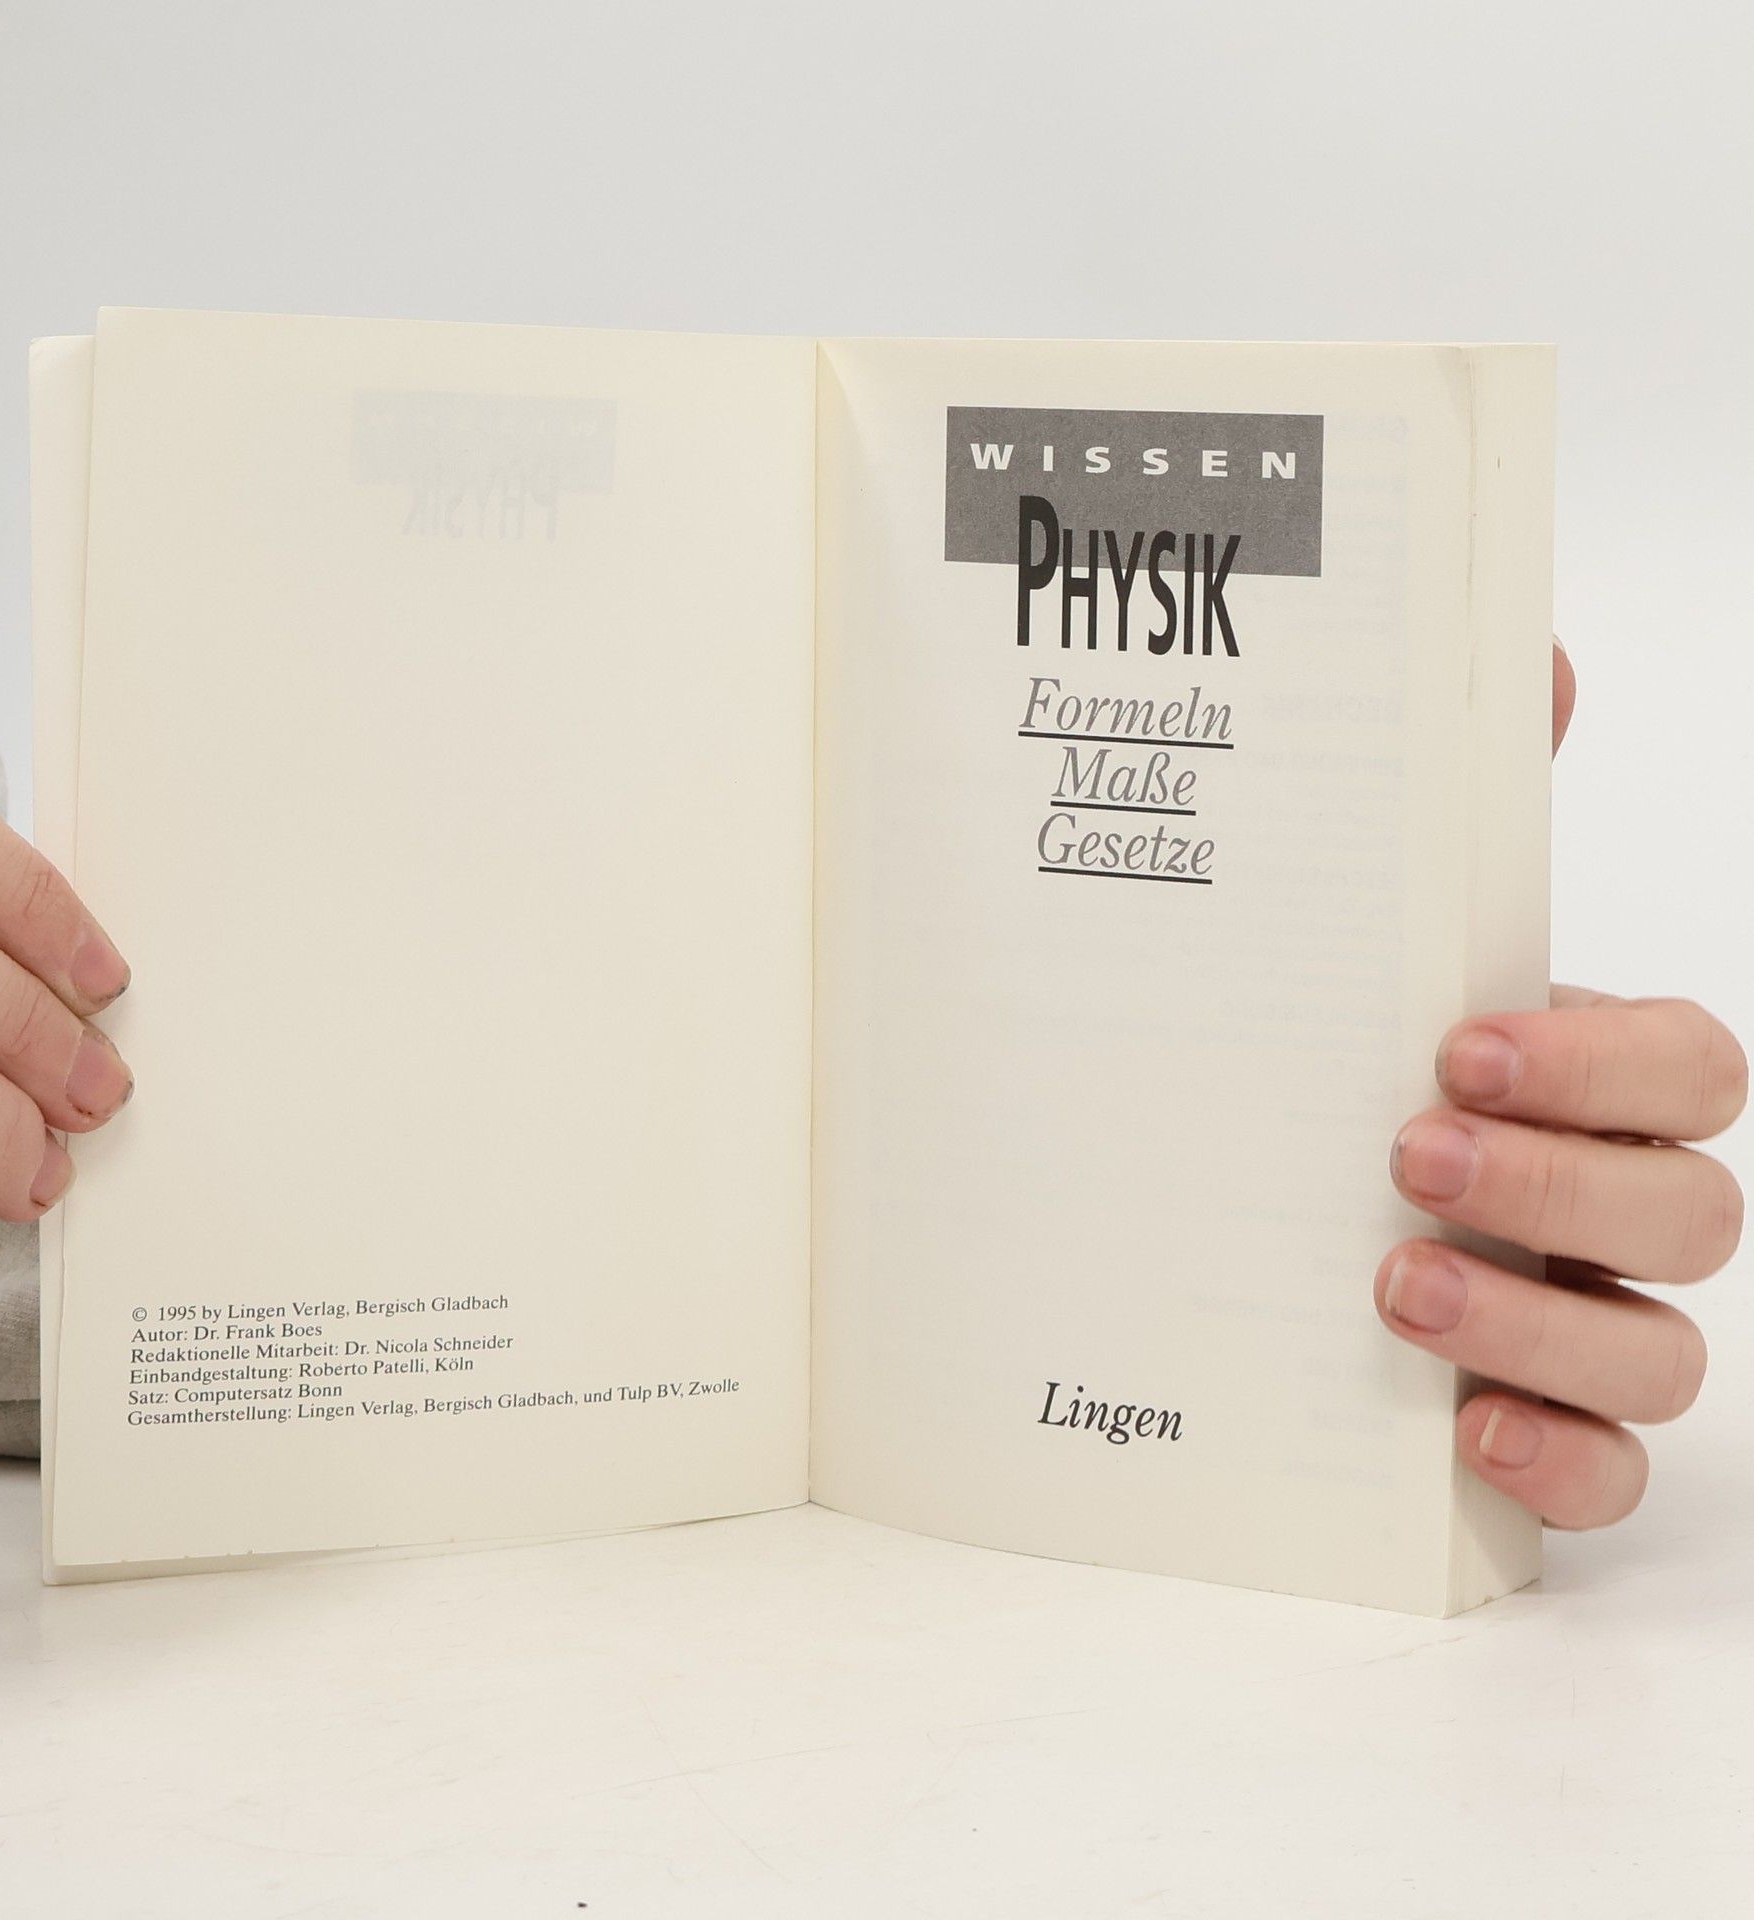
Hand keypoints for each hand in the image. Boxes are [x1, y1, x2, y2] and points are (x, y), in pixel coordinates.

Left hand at [1377, 644, 1745, 1526]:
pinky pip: (1605, 1474)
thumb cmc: (1315, 1066)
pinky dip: (1559, 1459)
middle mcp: (1600, 1205)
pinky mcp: (1529, 1433)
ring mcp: (1576, 1325)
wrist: (1220, 1203)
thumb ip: (1448, 813)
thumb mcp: (1353, 942)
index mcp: (1578, 1085)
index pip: (1693, 1067)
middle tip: (1406, 1151)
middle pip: (1694, 1212)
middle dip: (1561, 1182)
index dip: (1604, 1064)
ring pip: (1659, 1350)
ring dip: (1541, 1321)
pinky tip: (1457, 1430)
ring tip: (1391, 1286)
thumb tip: (1537, 656)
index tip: (1460, 1043)